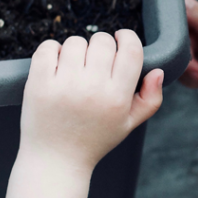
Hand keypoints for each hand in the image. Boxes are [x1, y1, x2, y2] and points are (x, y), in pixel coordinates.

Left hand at [19, 29, 163, 173]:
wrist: (56, 161)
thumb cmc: (94, 140)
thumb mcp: (128, 124)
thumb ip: (150, 98)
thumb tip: (158, 72)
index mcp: (117, 97)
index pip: (131, 50)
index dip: (128, 37)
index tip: (120, 38)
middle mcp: (92, 89)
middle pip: (102, 41)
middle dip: (101, 45)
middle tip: (95, 60)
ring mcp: (63, 85)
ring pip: (75, 42)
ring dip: (76, 49)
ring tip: (75, 67)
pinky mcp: (39, 84)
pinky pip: (47, 48)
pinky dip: (52, 50)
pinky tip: (56, 64)